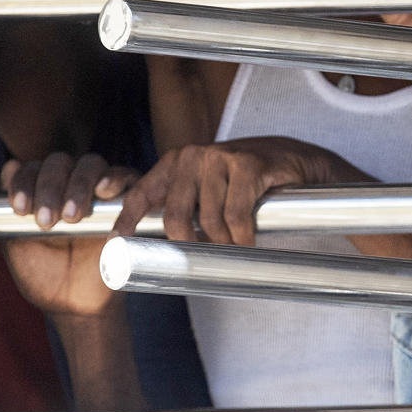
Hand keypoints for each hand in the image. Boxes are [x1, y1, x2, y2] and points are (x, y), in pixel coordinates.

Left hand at [0, 153, 138, 319]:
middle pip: (60, 162)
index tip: (20, 208)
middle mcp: (69, 184)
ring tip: (73, 216)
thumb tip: (8, 168)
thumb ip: (9, 211)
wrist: (75, 304)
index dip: (24, 182)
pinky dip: (114, 180)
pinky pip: (124, 178)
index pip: (32, 169)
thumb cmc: (45, 274)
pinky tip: (104, 191)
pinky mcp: (126, 201)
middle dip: (49, 187)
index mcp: (41, 191)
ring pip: (90, 165)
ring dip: (78, 185)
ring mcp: (98, 191)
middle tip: (46, 220)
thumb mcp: (18, 244)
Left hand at [115, 137, 362, 246]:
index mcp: (177, 162)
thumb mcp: (209, 186)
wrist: (294, 159)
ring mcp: (220, 158)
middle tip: (203, 255)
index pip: (143, 192)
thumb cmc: (248, 179)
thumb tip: (161, 244)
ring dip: (224, 241)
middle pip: (176, 216)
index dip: (126, 219)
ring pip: (210, 220)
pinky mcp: (247, 165)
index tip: (117, 242)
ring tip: (235, 242)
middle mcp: (194, 156)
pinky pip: (237, 215)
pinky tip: (249, 239)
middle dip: (189, 244)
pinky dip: (243, 235)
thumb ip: (184, 205)